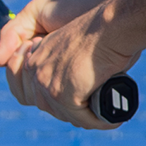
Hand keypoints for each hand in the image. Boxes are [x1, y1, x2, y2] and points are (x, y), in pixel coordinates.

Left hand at [0, 0, 141, 129]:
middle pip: (47, 105)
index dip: (54, 100)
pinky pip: (81, 118)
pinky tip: (113, 120)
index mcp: (36, 56)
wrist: (111, 24)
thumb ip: (67, 62)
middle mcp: (36, 70)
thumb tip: (82, 81)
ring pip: (65, 113)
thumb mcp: (75, 45)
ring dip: (87, 118)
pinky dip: (99, 121)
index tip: (79, 103)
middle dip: (71, 112)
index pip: (33, 89)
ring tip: (108, 116)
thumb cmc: (103, 29)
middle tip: (95, 112)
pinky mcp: (62, 94)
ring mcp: (46, 83)